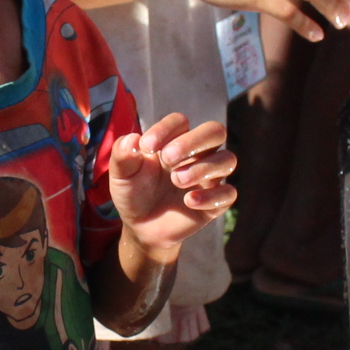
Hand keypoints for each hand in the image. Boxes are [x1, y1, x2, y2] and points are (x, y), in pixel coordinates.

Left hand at [110, 113, 237, 263]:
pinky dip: (211, 196)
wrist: (140, 227)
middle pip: (215, 131)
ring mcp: (208, 178)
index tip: (146, 147)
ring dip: (203, 167)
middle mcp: (197, 155)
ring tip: (177, 180)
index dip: (166, 129)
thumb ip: (122, 155)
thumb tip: (133, 138)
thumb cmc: (133, 193)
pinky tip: (189, 201)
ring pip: (227, 160)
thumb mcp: (121, 175)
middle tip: (168, 158)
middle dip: (194, 141)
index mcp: (174, 141)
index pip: (180, 122)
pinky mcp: (214, 203)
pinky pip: (228, 194)